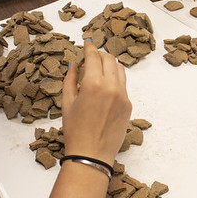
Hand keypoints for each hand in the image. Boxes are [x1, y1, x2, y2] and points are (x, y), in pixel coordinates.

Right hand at [61, 40, 131, 166]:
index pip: (94, 56)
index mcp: (93, 84)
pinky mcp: (128, 105)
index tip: (87, 43)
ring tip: (99, 70)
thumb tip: (74, 65)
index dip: (89, 47)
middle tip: (91, 56)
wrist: (92, 154)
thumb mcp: (67, 103)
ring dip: (110, 65)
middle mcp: (111, 86)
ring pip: (120, 70)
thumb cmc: (75, 131)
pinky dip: (115, 80)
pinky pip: (123, 85)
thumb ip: (70, 80)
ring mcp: (123, 95)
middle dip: (100, 54)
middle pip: (109, 59)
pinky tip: (105, 88)